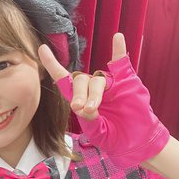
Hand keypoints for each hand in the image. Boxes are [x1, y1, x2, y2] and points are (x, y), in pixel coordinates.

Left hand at [38, 33, 169, 167]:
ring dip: (94, 93)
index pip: (64, 80)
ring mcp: (111, 83)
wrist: (137, 140)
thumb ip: (90, 120)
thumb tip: (83, 106)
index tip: (42, 49)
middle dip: (78, 94)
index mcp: (81, 99)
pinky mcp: (128, 81)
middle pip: (80, 81)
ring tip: (93, 108)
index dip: (52, 64)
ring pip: (97, 79)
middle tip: (81, 109)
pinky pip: (122, 63)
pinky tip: (117, 38)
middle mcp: (93, 88)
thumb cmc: (114, 136)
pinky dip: (119, 50)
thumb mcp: (98, 132)